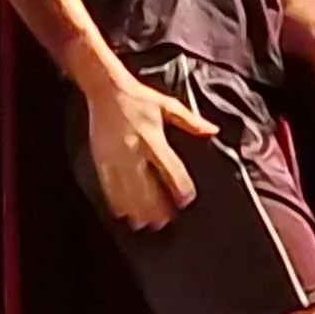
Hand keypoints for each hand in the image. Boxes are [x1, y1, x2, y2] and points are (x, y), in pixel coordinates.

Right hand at [85, 64, 213, 229]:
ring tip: (145, 224)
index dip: (180, 189)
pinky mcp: (102, 159)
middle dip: (157, 207)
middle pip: (148, 187)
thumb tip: (213, 130)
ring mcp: (116, 158)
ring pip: (128, 191)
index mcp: (153, 139)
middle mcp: (134, 152)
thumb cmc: (138, 97)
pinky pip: (109, 185)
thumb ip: (191, 121)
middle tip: (165, 222)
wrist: (105, 89)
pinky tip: (122, 212)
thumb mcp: (167, 105)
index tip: (185, 201)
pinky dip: (116, 201)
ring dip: (137, 209)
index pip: (170, 170)